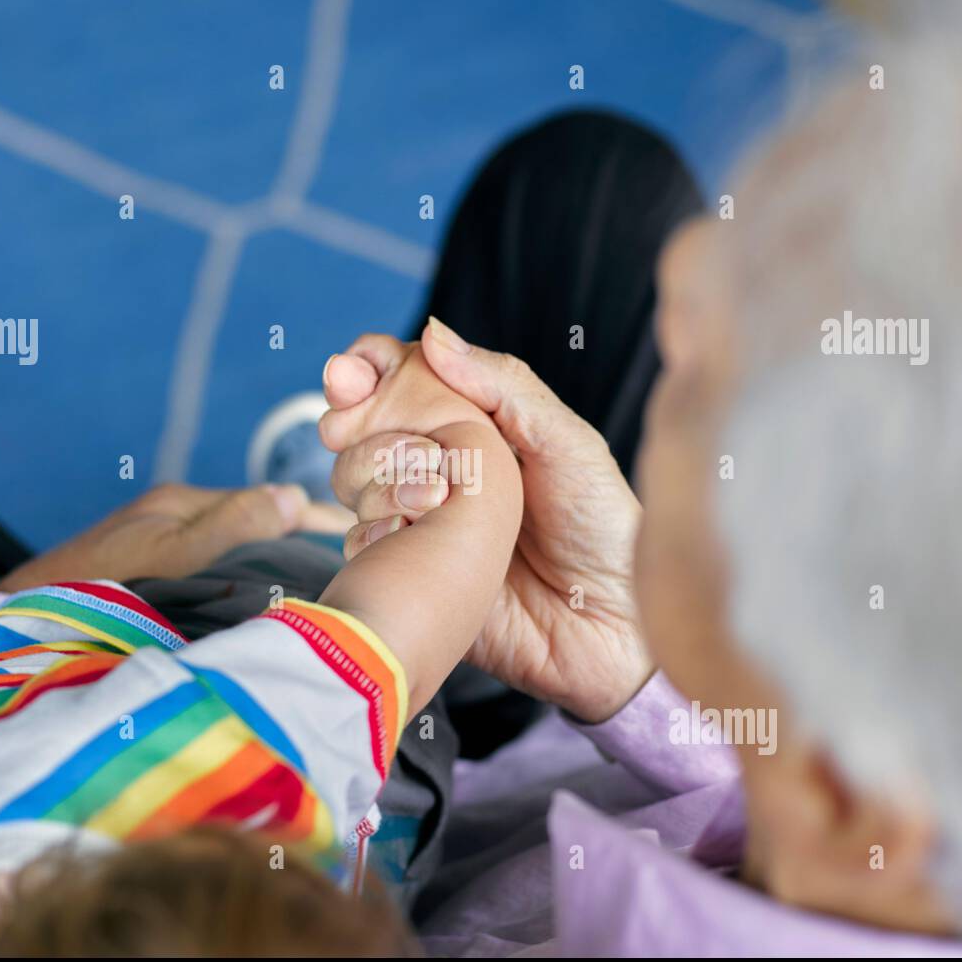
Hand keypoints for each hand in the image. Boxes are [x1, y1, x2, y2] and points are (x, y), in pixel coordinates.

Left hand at [0, 483, 352, 591]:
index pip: (269, 503)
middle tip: (357, 571)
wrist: (19, 629)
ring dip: (274, 567)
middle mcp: (170, 519)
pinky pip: (212, 574)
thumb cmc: (92, 592)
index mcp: (181, 505)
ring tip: (323, 595)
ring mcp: (156, 547)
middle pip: (254, 524)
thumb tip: (292, 495)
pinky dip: (244, 584)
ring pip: (234, 551)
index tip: (364, 538)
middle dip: (302, 542)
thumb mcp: (171, 558)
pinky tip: (260, 613)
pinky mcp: (145, 577)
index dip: (316, 521)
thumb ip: (231, 525)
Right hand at [323, 320, 651, 722]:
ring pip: (352, 480)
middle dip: (357, 421)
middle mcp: (441, 470)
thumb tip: (431, 333)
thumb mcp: (567, 443)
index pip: (403, 381)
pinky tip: (412, 535)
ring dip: (375, 476)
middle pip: (361, 427)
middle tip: (372, 430)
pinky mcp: (410, 574)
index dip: (367, 370)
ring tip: (432, 497)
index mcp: (477, 428)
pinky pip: (359, 542)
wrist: (611, 628)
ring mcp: (421, 522)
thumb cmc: (603, 529)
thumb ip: (502, 386)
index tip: (350, 375)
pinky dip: (373, 530)